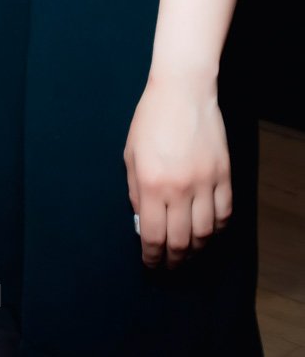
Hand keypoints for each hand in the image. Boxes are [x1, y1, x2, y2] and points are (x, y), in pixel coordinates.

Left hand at [124, 73, 231, 268]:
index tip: (151, 264)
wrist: (183, 92)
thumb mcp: (131, 154)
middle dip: (174, 259)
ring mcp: (205, 183)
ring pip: (206, 233)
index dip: (152, 257)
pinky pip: (225, 213)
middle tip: (169, 264)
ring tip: (188, 251)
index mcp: (152, 184)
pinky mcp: (224, 175)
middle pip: (181, 241)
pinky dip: (217, 228)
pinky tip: (208, 230)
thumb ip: (136, 191)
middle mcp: (180, 189)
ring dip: (196, 249)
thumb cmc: (150, 120)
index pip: (153, 236)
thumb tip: (143, 221)